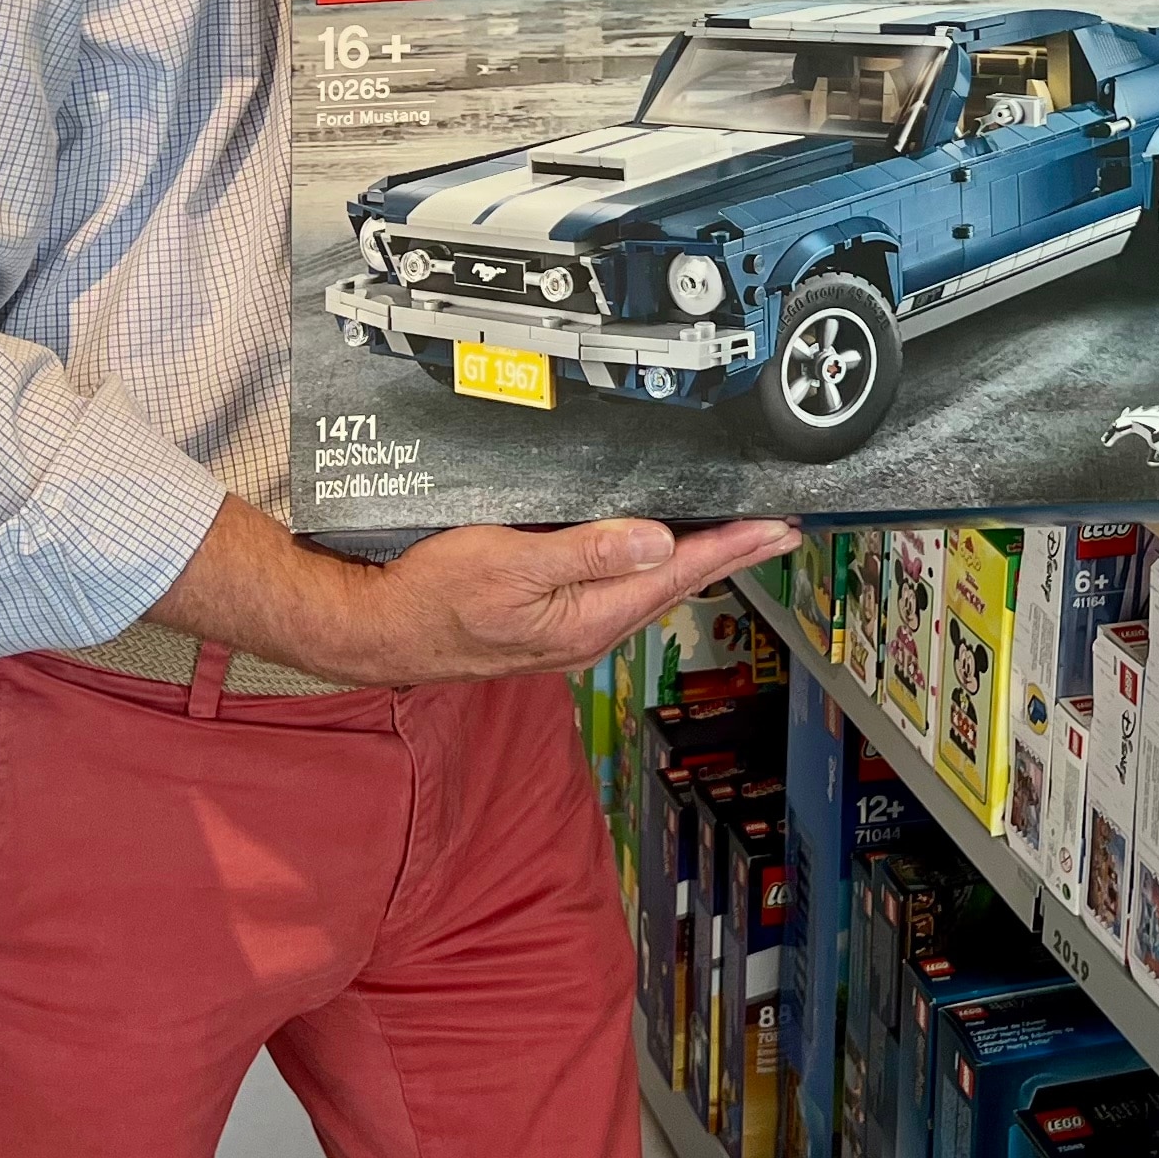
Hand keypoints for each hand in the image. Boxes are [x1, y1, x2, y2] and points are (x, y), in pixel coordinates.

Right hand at [151, 493, 801, 688]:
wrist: (378, 632)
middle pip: (675, 584)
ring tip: (739, 538)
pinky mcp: (553, 620)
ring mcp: (571, 629)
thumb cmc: (431, 596)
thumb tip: (658, 541)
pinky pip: (621, 588)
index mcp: (588, 618)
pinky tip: (662, 552)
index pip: (677, 573)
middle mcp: (589, 630)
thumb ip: (585, 552)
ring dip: (699, 560)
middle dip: (731, 553)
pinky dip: (654, 566)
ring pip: (650, 587)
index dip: (732, 546)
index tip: (777, 526)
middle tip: (781, 527)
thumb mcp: (507, 562)